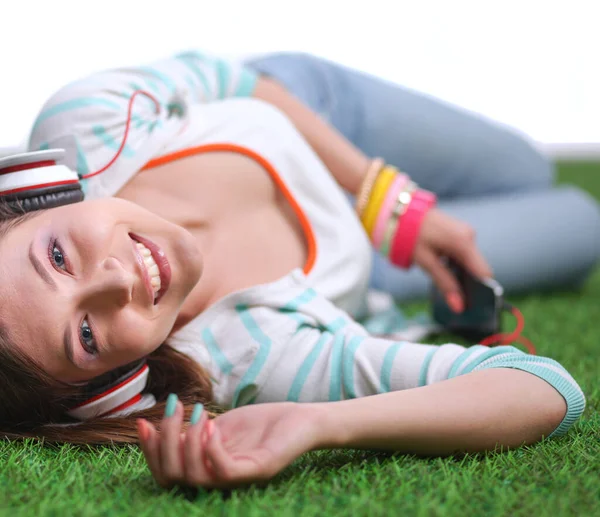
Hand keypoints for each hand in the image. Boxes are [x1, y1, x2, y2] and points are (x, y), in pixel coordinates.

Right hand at [137, 397, 320, 488]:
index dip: (150, 451)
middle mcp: (219, 480)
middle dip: (163, 442)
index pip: (166, 474)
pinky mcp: (258, 470)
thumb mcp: (220, 426)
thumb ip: (193, 433)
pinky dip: (210, 449)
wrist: (303, 420)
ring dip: (187, 441)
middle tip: (175, 408)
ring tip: (197, 412)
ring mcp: (239, 478)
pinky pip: (224, 471)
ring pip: (194, 476)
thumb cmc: (261, 424)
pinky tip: (212, 425)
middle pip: (173, 477)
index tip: (143, 422)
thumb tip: (160, 430)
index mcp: (206, 470)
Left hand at [413, 208, 492, 311]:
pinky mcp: (460, 233)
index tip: (475, 305)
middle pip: (478, 268)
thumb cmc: (412, 236)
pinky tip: (443, 267)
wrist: (402, 213)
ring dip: (462, 273)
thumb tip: (459, 306)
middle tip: (456, 298)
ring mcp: (466, 233)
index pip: (484, 273)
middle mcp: (469, 236)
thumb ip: (444, 284)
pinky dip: (457, 264)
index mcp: (464, 243)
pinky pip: (464, 253)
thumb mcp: (426, 263)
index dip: (482, 290)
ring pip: (470, 261)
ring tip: (445, 281)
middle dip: (469, 283)